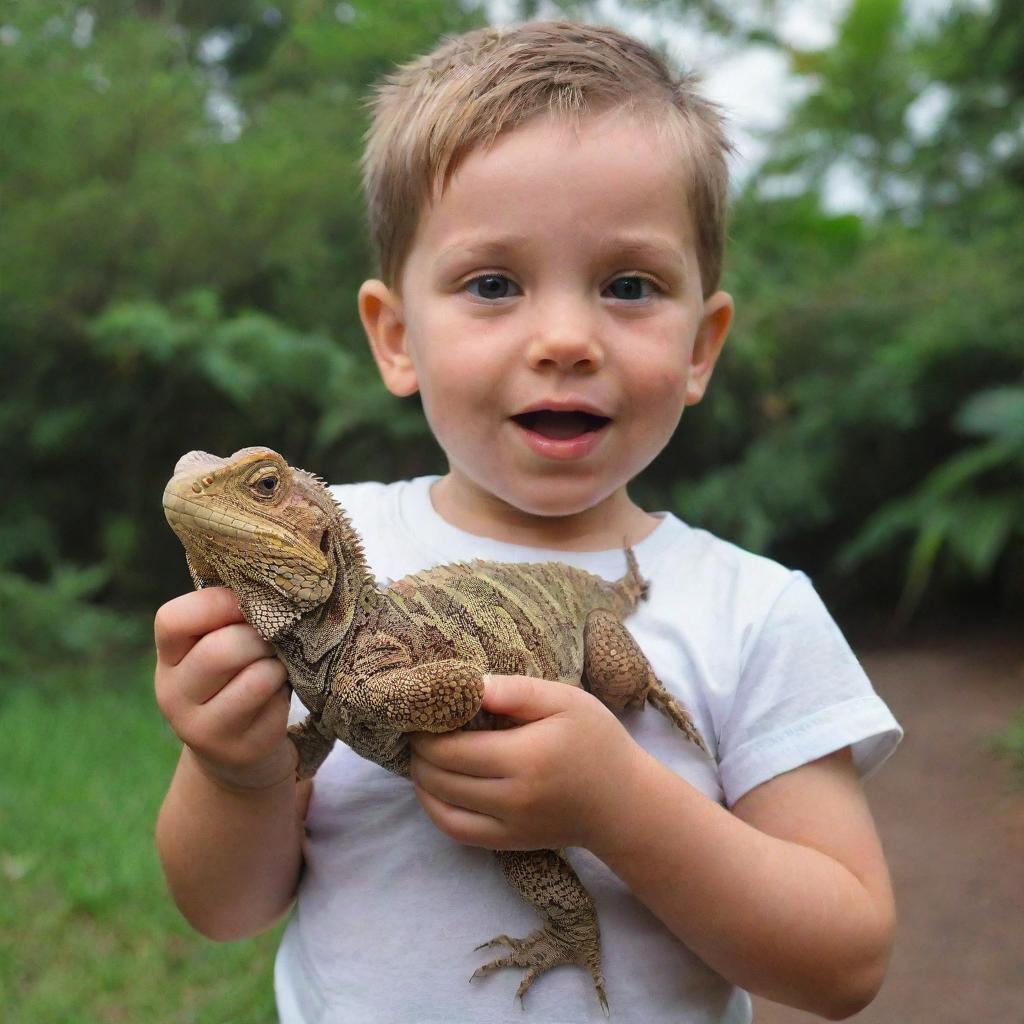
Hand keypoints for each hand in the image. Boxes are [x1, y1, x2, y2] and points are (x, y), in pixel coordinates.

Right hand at [154, 587, 295, 791]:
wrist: (237, 753)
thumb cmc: (235, 680)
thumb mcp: (219, 647)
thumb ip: (230, 617)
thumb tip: (272, 584)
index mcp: (168, 658)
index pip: (172, 619)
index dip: (216, 603)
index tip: (247, 604)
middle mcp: (173, 695)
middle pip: (220, 650)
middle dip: (260, 637)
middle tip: (274, 639)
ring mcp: (202, 729)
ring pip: (256, 679)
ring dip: (278, 666)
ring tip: (279, 665)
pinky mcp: (239, 750)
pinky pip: (276, 707)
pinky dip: (286, 694)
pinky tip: (279, 697)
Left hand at [409, 674, 644, 850]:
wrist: (624, 803)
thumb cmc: (597, 742)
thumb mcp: (566, 701)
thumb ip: (516, 691)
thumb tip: (470, 684)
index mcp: (526, 757)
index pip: (453, 749)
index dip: (426, 732)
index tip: (421, 713)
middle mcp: (513, 798)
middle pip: (441, 778)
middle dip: (419, 754)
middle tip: (418, 730)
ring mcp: (510, 826)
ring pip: (441, 808)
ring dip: (422, 781)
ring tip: (423, 756)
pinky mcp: (509, 843)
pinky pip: (457, 832)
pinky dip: (435, 810)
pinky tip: (435, 788)